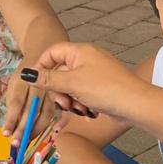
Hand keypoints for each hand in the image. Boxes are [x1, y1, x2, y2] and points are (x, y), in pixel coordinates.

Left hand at [1, 74, 56, 146]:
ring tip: (28, 140)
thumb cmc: (23, 76)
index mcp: (23, 80)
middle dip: (23, 129)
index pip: (16, 102)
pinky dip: (58, 124)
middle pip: (32, 110)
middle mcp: (39, 84)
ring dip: (37, 130)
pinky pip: (62, 113)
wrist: (41, 58)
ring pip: (47, 114)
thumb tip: (10, 127)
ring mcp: (52, 89)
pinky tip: (51, 133)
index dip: (11, 120)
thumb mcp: (14, 85)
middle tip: (17, 143)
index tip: (6, 134)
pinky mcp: (62, 95)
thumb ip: (12, 104)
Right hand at [7, 44, 138, 136]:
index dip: (41, 66)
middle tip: (62, 102)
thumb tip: (27, 74)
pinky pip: (81, 94)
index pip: (52, 52)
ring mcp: (93, 74)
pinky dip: (80, 103)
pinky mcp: (99, 88)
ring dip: (69, 99)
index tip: (35, 82)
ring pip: (69, 86)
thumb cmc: (106, 89)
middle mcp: (87, 59)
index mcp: (80, 51)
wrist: (135, 104)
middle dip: (58, 90)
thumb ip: (47, 79)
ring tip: (78, 108)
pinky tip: (87, 111)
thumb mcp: (72, 83)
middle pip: (59, 72)